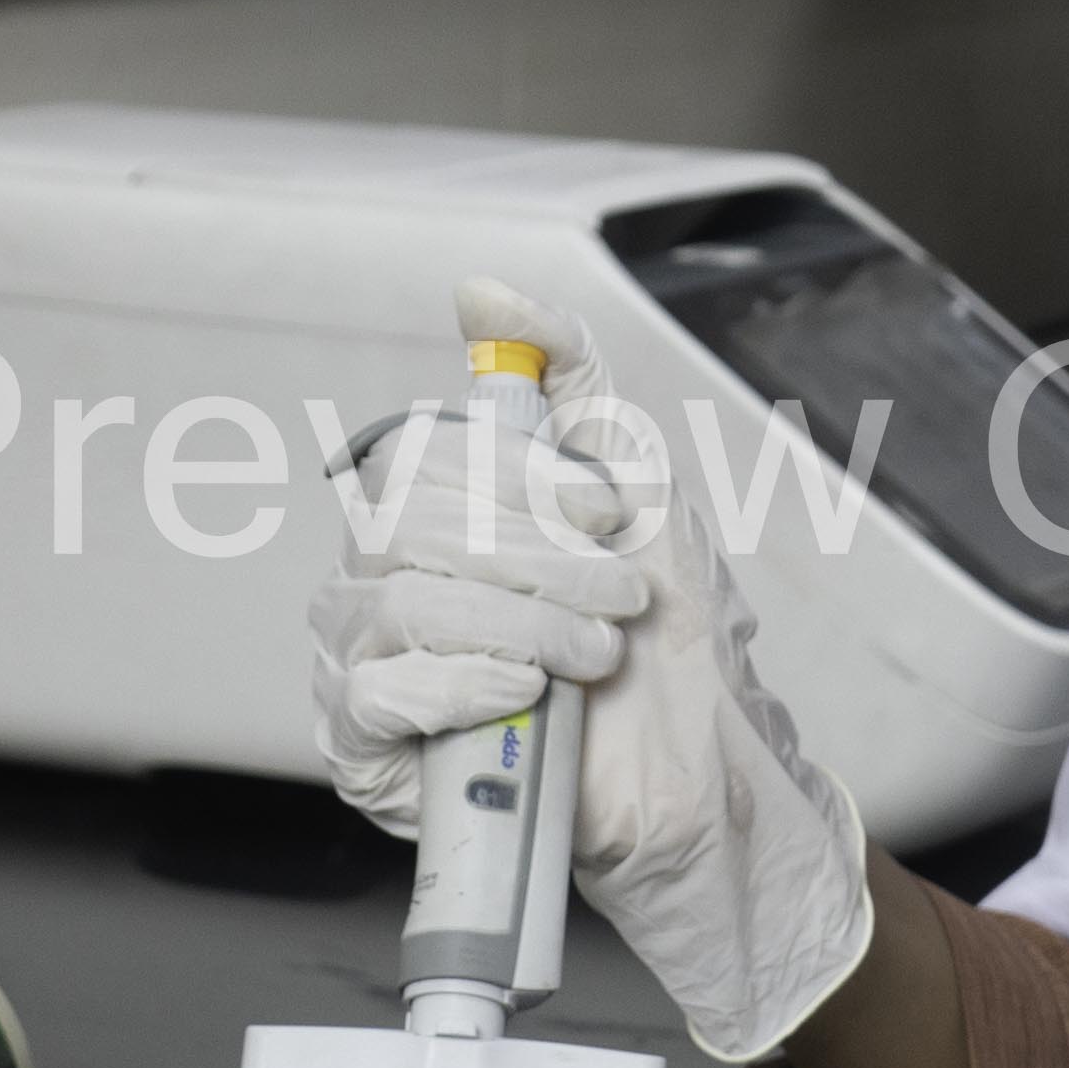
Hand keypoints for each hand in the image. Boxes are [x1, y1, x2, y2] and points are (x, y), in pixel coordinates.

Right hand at [303, 279, 876, 1061]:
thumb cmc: (666, 637)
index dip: (521, 481)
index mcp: (434, 516)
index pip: (418, 458)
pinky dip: (462, 685)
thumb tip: (479, 291)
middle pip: (400, 524)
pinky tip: (524, 693)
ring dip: (520, 622)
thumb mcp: (634, 478)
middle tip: (616, 595)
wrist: (701, 776)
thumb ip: (564, 375)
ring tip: (592, 656)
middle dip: (533, 554)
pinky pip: (373, 694)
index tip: (609, 515)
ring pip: (395, 602)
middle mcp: (380, 582)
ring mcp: (367, 667)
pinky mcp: (370, 754)